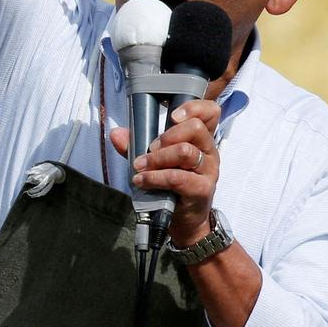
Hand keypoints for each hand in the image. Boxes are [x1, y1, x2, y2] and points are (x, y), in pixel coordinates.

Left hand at [110, 98, 221, 247]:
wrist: (181, 218)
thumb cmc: (169, 184)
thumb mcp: (152, 160)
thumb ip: (135, 144)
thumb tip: (116, 133)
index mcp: (200, 139)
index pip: (211, 112)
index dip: (194, 108)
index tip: (172, 116)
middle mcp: (209, 151)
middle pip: (195, 128)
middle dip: (166, 136)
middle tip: (150, 149)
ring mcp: (208, 170)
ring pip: (185, 151)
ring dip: (156, 158)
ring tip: (140, 166)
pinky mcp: (201, 189)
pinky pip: (177, 177)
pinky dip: (153, 177)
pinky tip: (141, 180)